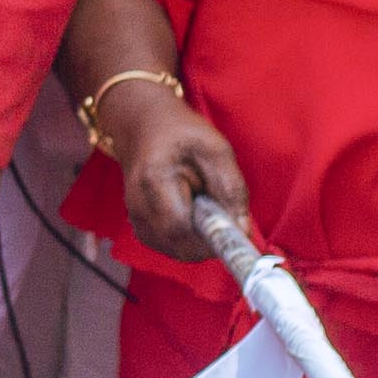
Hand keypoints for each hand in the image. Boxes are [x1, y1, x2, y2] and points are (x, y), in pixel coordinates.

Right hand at [84, 70, 248, 265]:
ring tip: (202, 204)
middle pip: (180, 246)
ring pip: (178, 251)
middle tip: (220, 209)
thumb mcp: (216, 149)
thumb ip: (232, 189)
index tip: (233, 227)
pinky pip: (172, 247)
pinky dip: (189, 238)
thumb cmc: (181, 134)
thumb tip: (242, 232)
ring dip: (199, 238)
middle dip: (209, 238)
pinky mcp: (140, 228)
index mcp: (154, 179)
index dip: (211, 236)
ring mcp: (135, 219)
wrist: (143, 126)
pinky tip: (190, 211)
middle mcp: (138, 205)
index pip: (181, 229)